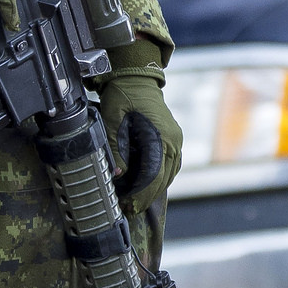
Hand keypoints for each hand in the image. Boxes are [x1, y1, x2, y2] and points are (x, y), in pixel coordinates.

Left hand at [98, 38, 182, 213]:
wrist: (136, 78)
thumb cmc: (123, 96)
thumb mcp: (112, 120)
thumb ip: (114, 148)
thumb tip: (118, 174)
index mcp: (161, 136)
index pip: (154, 175)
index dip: (141, 194)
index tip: (127, 205)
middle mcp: (173, 140)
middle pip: (163, 179)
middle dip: (146, 197)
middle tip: (128, 210)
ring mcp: (176, 140)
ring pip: (169, 175)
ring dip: (153, 190)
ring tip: (135, 202)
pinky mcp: (172, 139)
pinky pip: (170, 166)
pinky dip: (160, 179)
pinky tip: (146, 187)